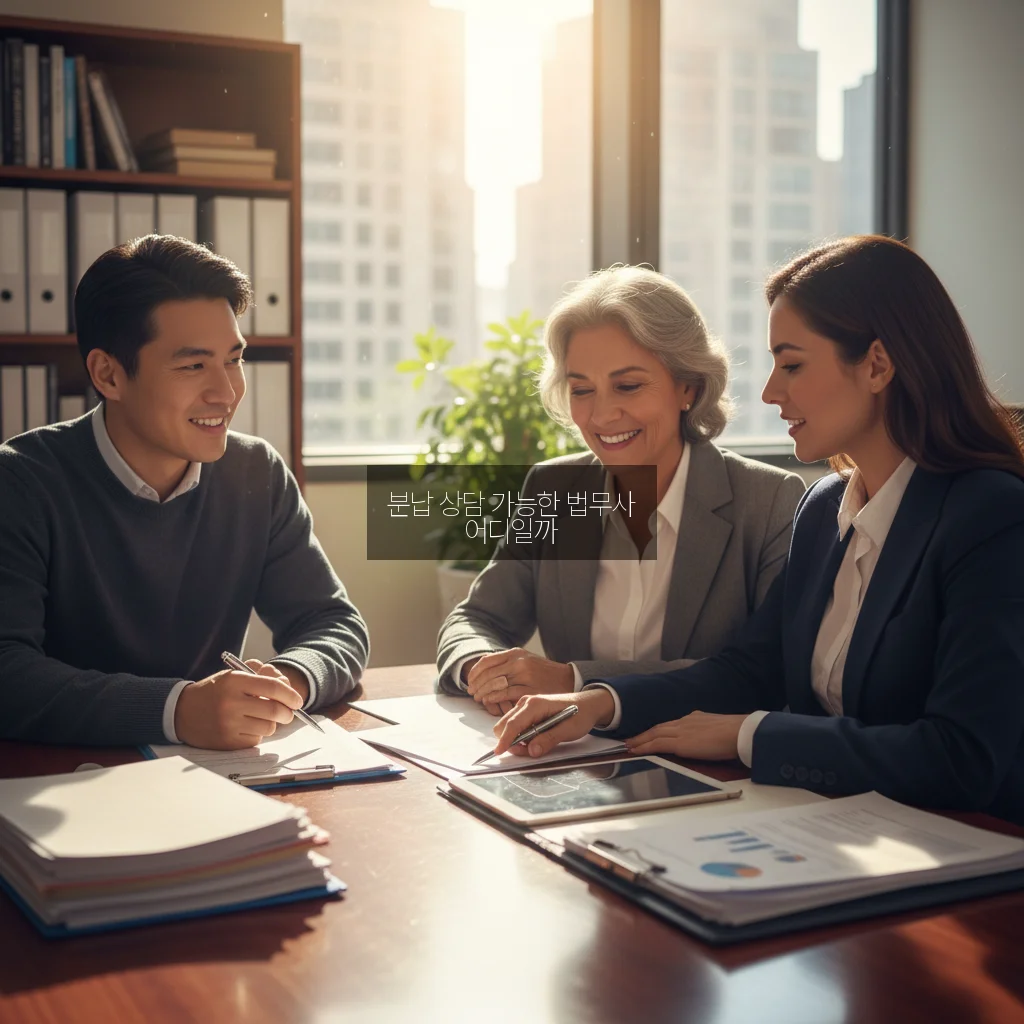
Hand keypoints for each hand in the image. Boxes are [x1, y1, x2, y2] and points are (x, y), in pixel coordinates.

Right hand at [174, 661, 303, 748]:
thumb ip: (260, 676)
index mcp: (234, 681)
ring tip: (260, 718)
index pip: (272, 687)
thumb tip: (287, 686)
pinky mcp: (226, 742)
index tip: (298, 700)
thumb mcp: (233, 676)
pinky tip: (245, 728)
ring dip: (271, 724)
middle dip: (287, 713)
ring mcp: (228, 724)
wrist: (181, 712)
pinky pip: (255, 739)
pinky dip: (256, 734)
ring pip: (268, 727)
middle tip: (287, 713)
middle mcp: (231, 702)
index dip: (290, 694)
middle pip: (274, 710)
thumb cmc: (214, 692)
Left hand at [466, 649, 574, 716]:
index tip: (470, 681)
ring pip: (494, 684)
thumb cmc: (545, 672)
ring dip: (482, 692)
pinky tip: (489, 701)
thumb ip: (507, 661)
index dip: (475, 673)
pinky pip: (505, 694)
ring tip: (479, 698)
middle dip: (476, 684)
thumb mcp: (526, 659)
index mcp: (516, 653)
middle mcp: (519, 662)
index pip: (487, 661)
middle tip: (472, 693)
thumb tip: (484, 663)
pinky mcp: (529, 689)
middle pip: (488, 673)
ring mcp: (524, 676)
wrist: (568, 679)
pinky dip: (493, 698)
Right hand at [491, 689, 614, 757]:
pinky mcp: (527, 712)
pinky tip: (536, 739)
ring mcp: (525, 706)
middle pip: (505, 724)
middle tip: (528, 751)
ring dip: (516, 740)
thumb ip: (549, 740)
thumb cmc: (580, 714)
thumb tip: (532, 750)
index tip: (499, 752)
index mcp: (535, 704)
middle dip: (510, 741)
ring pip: (508, 726)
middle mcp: (526, 703)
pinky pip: (516, 727)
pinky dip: (521, 737)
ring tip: (536, 744)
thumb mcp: (568, 729)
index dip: (505, 739)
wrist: (588, 705)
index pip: (513, 723)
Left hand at [625, 712, 746, 760]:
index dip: (658, 730)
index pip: (670, 724)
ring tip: (629, 745)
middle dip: (644, 734)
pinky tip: (636, 750)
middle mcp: (684, 722)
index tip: (649, 734)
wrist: (739, 732)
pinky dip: (644, 746)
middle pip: (658, 728)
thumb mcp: (717, 728)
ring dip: (640, 740)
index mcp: (694, 718)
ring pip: (654, 734)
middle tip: (631, 739)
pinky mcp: (680, 743)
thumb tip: (705, 738)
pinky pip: (657, 744)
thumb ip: (707, 731)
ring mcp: (681, 731)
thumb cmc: (735, 734)